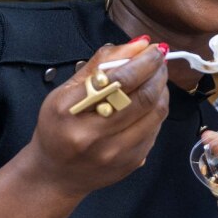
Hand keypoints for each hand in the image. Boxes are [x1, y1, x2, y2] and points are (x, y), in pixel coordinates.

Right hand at [23, 37, 169, 198]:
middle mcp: (94, 137)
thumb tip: (139, 44)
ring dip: (162, 90)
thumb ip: (100, 65)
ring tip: (156, 77)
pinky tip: (150, 101)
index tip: (153, 49)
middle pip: (143, 98)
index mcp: (71, 112)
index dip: (143, 62)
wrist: (55, 174)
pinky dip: (158, 110)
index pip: (119, 81)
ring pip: (156, 114)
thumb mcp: (66, 92)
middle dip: (158, 73)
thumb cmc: (59, 126)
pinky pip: (156, 130)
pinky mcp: (131, 163)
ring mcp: (115, 154)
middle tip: (158, 59)